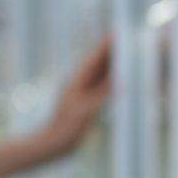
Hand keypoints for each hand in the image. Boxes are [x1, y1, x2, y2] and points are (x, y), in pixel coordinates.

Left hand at [42, 35, 113, 156]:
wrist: (53, 144)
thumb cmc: (66, 129)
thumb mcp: (84, 112)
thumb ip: (100, 96)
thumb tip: (119, 83)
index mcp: (77, 82)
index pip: (94, 60)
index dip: (105, 47)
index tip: (116, 33)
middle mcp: (78, 84)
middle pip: (97, 63)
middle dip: (110, 51)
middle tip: (125, 38)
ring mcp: (81, 93)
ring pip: (98, 74)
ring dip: (110, 63)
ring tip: (124, 53)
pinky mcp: (85, 103)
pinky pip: (100, 86)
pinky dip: (110, 79)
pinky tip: (117, 79)